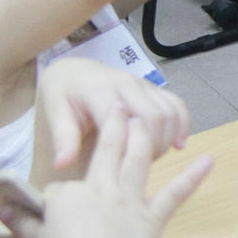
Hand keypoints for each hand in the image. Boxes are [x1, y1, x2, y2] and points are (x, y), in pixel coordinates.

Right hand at [6, 114, 211, 237]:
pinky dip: (192, 177)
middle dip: (114, 126)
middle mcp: (104, 189)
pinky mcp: (153, 219)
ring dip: (143, 139)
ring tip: (146, 121)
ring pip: (138, 162)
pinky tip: (208, 161)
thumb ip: (20, 220)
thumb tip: (2, 209)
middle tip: (119, 107)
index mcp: (72, 193)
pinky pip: (175, 195)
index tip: (53, 203)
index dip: (59, 191)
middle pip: (109, 151)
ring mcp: (131, 202)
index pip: (66, 182)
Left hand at [38, 56, 191, 171]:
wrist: (74, 71)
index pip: (129, 120)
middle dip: (153, 146)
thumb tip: (62, 164)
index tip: (122, 166)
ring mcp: (143, 84)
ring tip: (151, 155)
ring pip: (170, 111)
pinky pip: (177, 104)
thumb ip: (63, 138)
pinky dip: (182, 125)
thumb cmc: (64, 96)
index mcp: (101, 90)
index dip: (131, 147)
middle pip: (156, 116)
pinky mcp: (154, 88)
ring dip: (167, 138)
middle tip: (139, 164)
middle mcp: (127, 83)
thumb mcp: (55, 113)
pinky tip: (177, 144)